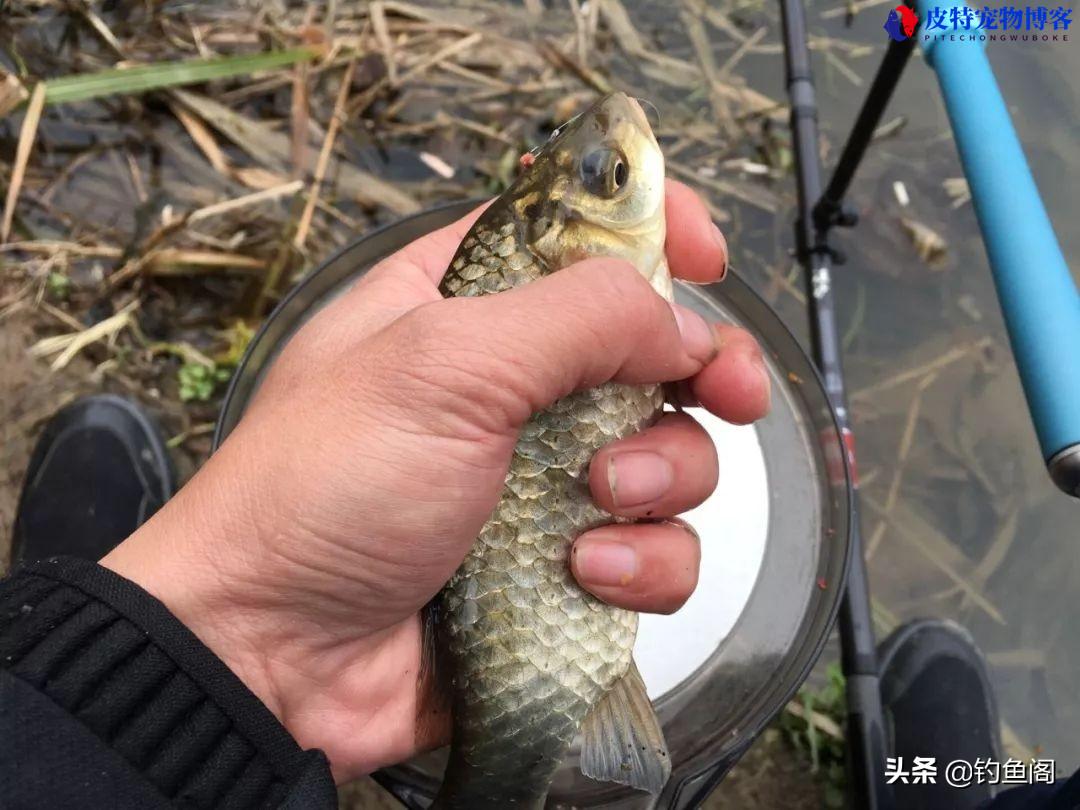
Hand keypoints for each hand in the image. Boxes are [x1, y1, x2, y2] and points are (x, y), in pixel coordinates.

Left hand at [102, 180, 770, 781]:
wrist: (274, 655)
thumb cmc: (321, 489)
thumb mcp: (444, 365)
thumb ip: (576, 318)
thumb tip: (683, 322)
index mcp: (464, 306)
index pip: (575, 238)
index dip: (649, 234)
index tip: (706, 255)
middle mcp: (509, 388)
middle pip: (648, 351)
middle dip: (701, 369)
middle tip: (730, 390)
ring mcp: (540, 481)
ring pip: (667, 456)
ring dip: (661, 477)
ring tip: (600, 498)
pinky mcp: (559, 566)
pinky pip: (652, 552)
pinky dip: (639, 563)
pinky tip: (583, 573)